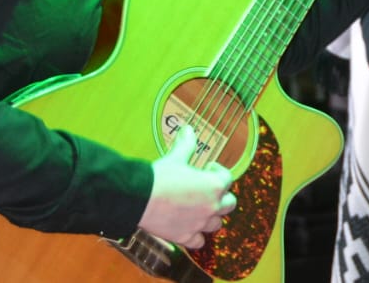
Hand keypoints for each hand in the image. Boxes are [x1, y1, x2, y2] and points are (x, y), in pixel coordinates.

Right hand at [139, 125, 236, 249]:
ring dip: (211, 217)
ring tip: (200, 209)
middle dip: (222, 197)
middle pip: (229, 204)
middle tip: (208, 191)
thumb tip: (188, 128)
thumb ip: (186, 143)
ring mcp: (199, 224)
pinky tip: (189, 228)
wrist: (138, 198)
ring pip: (216, 224)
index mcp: (214, 185)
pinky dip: (196, 236)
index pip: (227, 179)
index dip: (218, 172)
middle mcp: (211, 206)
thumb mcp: (176, 157)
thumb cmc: (160, 176)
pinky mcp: (184, 237)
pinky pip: (199, 241)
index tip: (208, 168)